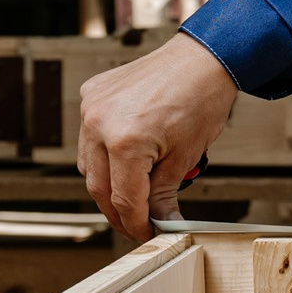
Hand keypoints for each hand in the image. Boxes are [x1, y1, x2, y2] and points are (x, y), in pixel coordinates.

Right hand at [78, 32, 240, 241]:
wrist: (202, 59)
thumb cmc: (201, 101)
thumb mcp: (184, 156)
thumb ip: (163, 193)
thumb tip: (159, 220)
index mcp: (126, 142)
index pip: (123, 199)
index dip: (135, 223)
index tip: (145, 234)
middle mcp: (100, 123)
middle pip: (99, 186)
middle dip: (118, 210)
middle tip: (136, 224)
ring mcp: (91, 107)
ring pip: (89, 164)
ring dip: (107, 184)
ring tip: (131, 195)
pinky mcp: (91, 95)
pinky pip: (89, 136)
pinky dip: (103, 153)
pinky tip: (123, 161)